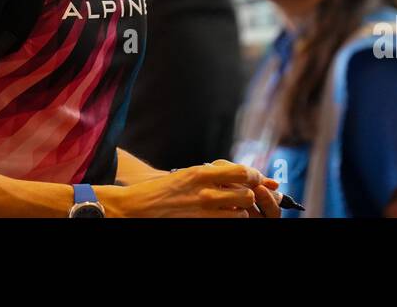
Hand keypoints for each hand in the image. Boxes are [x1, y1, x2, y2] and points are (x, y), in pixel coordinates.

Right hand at [95, 162, 276, 217]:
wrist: (140, 206)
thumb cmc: (165, 189)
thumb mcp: (189, 174)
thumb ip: (213, 174)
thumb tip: (241, 176)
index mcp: (202, 173)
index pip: (242, 172)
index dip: (255, 176)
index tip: (257, 180)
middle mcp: (206, 191)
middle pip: (247, 194)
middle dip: (249, 196)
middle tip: (245, 196)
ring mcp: (204, 210)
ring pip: (241, 213)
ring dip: (240, 211)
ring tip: (233, 208)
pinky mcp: (202, 223)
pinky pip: (228, 223)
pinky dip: (230, 220)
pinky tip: (223, 216)